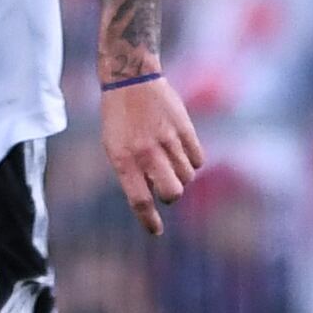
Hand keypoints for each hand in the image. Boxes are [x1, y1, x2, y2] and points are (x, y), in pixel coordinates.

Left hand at [99, 74, 204, 235]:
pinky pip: (198, 159)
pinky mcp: (185, 129)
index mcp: (123, 159)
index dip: (149, 220)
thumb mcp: (114, 147)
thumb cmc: (119, 118)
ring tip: (169, 160)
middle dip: (171, 196)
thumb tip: (152, 196)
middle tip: (165, 186)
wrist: (131, 80)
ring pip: (187, 176)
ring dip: (181, 176)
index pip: (139, 200)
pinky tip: (182, 152)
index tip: (156, 231)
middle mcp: (146, 152)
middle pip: (172, 193)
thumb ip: (132, 172)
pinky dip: (193, 162)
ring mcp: (167, 140)